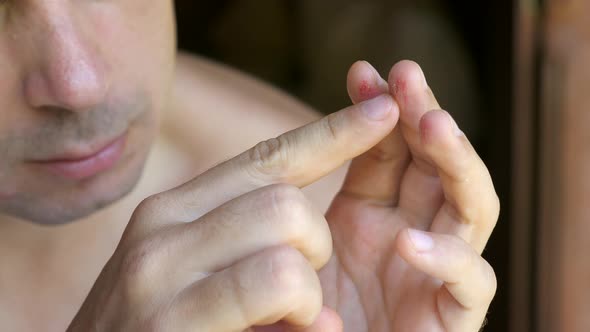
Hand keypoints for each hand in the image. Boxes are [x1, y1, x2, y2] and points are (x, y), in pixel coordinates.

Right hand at [67, 85, 400, 330]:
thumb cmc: (155, 331)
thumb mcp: (190, 269)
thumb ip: (235, 230)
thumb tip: (305, 206)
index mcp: (174, 210)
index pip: (267, 157)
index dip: (333, 133)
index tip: (382, 111)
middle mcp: (161, 227)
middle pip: (285, 196)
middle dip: (315, 244)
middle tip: (297, 290)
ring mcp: (160, 271)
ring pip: (285, 225)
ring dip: (307, 282)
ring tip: (284, 318)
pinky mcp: (170, 317)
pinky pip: (274, 280)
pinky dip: (301, 311)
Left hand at [318, 60, 498, 330]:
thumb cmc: (293, 311)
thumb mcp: (294, 244)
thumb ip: (299, 200)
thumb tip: (300, 144)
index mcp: (370, 212)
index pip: (389, 150)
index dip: (382, 110)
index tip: (362, 73)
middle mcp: (409, 233)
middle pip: (436, 164)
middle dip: (426, 116)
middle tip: (407, 76)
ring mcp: (435, 273)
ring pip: (472, 208)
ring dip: (457, 162)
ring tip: (432, 124)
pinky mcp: (451, 319)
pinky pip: (472, 283)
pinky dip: (450, 259)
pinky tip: (408, 242)